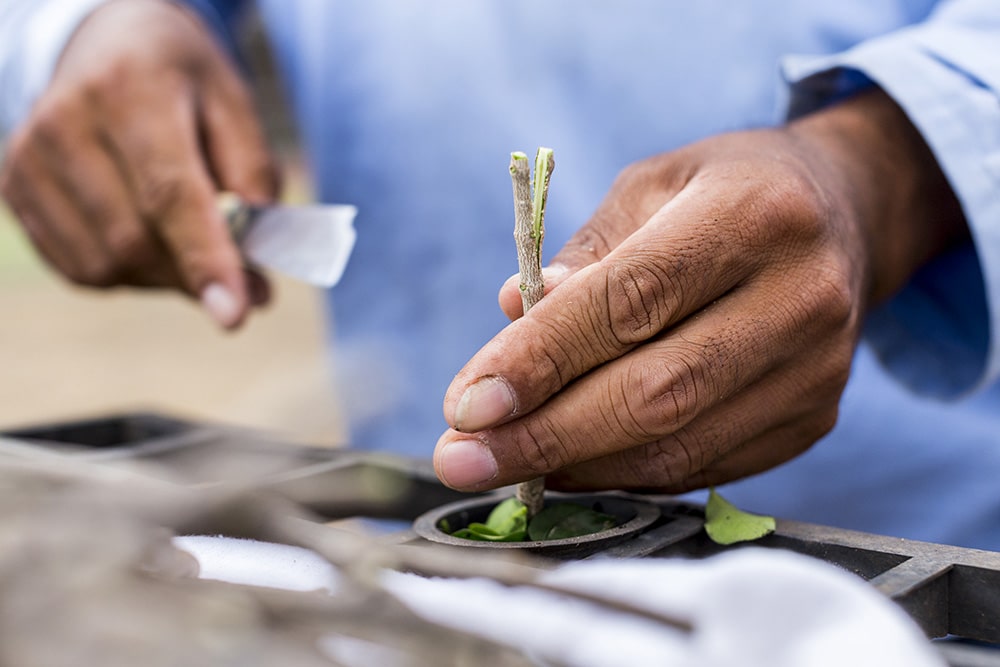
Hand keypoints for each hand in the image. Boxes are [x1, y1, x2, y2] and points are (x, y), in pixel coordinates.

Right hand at [0, 0, 277, 327]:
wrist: (107, 42)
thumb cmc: (185, 83)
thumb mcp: (235, 107)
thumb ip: (253, 181)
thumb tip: (255, 269)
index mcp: (131, 88)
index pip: (169, 191)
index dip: (205, 259)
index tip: (235, 315)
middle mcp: (66, 121)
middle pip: (134, 240)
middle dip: (196, 274)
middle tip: (251, 282)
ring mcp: (29, 157)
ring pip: (106, 264)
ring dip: (165, 275)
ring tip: (192, 241)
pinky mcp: (13, 189)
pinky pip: (80, 269)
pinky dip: (130, 273)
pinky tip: (151, 236)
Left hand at [434, 90, 965, 492]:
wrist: (842, 215)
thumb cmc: (724, 192)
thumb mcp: (650, 187)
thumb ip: (583, 257)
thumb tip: (512, 322)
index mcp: (754, 213)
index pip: (632, 300)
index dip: (543, 359)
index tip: (467, 403)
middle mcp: (802, 295)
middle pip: (656, 391)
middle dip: (544, 435)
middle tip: (460, 458)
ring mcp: (818, 369)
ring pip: (678, 446)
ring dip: (575, 466)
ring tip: (501, 464)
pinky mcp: (813, 419)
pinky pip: (702, 467)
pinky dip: (624, 474)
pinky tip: (570, 465)